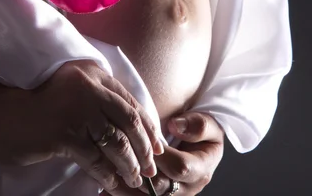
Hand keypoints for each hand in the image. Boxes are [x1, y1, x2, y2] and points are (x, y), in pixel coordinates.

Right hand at [0, 60, 162, 190]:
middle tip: (151, 166)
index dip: (146, 125)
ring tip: (135, 178)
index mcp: (91, 72)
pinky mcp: (64, 133)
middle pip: (127, 120)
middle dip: (143, 146)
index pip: (128, 100)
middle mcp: (87, 86)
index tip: (156, 143)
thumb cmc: (33, 104)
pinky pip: (94, 158)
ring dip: (129, 164)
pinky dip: (106, 173)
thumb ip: (96, 99)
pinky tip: (112, 183)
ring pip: (114, 141)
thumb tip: (130, 124)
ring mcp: (76, 109)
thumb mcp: (69, 93)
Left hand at [100, 112, 223, 194]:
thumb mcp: (205, 122)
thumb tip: (175, 126)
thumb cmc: (198, 131)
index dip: (159, 158)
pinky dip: (123, 195)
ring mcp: (173, 195)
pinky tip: (105, 191)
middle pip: (161, 188)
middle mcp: (188, 187)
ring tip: (107, 179)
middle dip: (139, 174)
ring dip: (126, 190)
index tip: (141, 144)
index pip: (180, 168)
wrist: (197, 142)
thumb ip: (196, 124)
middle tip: (117, 161)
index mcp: (202, 169)